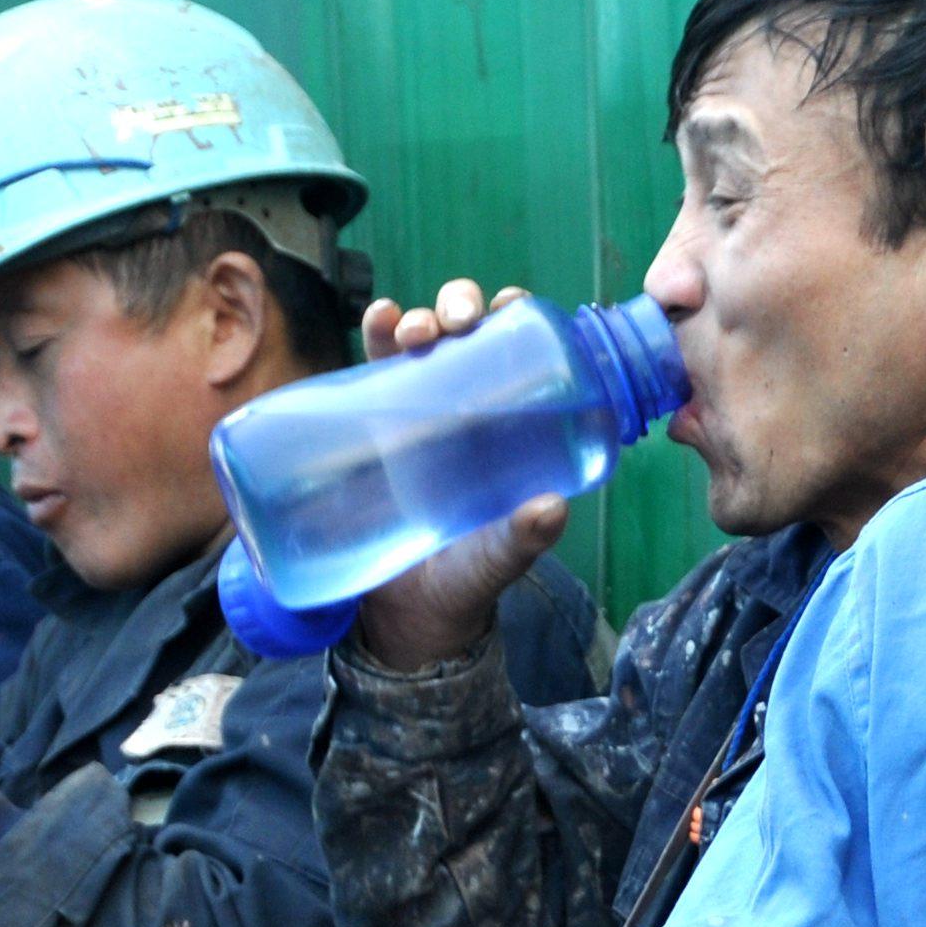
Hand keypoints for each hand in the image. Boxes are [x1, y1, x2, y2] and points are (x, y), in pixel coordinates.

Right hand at [352, 279, 562, 672]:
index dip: (517, 319)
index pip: (519, 356)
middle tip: (455, 320)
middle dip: (460, 307)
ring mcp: (416, 416)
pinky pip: (375, 369)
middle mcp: (466, 412)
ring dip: (418, 317)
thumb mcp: (495, 562)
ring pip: (419, 342)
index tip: (511, 307)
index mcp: (510, 431)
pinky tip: (380, 319)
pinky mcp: (372, 427)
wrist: (401, 619)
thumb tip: (553, 508)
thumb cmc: (462, 585)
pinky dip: (378, 333)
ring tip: (414, 329)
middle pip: (466, 335)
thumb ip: (520, 541)